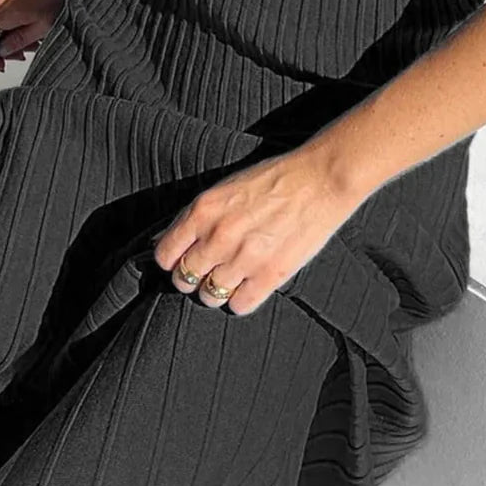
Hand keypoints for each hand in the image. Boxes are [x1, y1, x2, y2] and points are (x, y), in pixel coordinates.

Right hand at [0, 0, 78, 71]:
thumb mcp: (44, 27)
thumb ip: (20, 40)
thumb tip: (4, 50)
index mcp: (9, 9)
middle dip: (0, 47)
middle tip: (17, 56)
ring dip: (9, 35)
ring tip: (30, 43)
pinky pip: (7, 9)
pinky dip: (14, 22)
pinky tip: (31, 27)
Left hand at [151, 143, 363, 315]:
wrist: (320, 180)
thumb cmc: (274, 179)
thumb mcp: (225, 189)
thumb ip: (196, 217)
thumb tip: (167, 240)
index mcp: (203, 211)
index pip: (165, 255)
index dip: (171, 260)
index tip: (182, 260)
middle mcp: (218, 237)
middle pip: (183, 279)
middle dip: (191, 277)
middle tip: (207, 270)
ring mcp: (245, 258)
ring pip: (208, 296)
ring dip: (215, 290)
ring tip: (230, 278)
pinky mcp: (271, 275)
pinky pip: (239, 305)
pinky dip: (241, 299)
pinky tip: (249, 284)